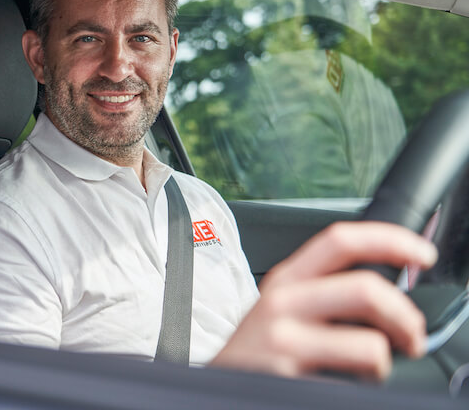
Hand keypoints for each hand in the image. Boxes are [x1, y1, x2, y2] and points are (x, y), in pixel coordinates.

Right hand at [210, 222, 437, 380]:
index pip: (341, 240)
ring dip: (384, 364)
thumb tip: (389, 293)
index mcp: (286, 279)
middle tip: (411, 337)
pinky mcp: (285, 374)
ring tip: (371, 371)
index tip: (421, 255)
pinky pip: (352, 385)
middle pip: (365, 288)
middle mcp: (281, 302)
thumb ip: (323, 290)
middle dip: (405, 317)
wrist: (211, 392)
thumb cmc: (257, 354)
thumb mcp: (281, 309)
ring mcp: (282, 340)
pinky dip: (361, 389)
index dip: (391, 241)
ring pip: (370, 345)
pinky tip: (338, 388)